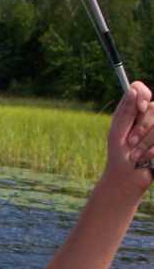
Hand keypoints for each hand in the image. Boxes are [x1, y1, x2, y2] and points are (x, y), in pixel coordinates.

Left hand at [105, 81, 153, 195]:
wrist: (128, 179)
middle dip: (142, 128)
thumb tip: (132, 89)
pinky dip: (153, 150)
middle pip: (153, 108)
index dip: (143, 95)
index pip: (140, 90)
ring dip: (146, 142)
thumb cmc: (119, 156)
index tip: (140, 107)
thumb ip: (125, 112)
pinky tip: (146, 158)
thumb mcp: (118, 133)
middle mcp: (147, 116)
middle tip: (130, 143)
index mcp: (132, 111)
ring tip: (136, 155)